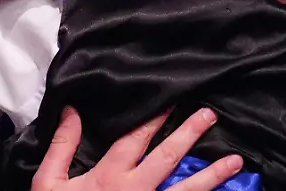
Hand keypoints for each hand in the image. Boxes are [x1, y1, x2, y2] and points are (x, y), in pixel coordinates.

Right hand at [33, 107, 243, 190]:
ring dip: (213, 174)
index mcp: (110, 176)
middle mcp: (136, 190)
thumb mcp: (49, 182)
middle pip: (169, 157)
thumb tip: (71, 111)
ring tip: (236, 161)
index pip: (136, 140)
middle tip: (210, 115)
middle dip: (190, 134)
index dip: (154, 120)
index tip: (172, 103)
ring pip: (189, 190)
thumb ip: (62, 146)